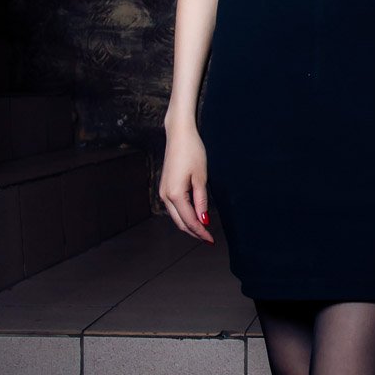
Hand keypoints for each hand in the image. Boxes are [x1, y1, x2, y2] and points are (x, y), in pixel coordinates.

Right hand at [159, 121, 214, 241]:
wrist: (179, 135)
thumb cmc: (192, 152)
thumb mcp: (201, 178)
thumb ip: (201, 201)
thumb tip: (203, 220)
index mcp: (175, 194)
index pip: (189, 221)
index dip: (201, 232)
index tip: (211, 240)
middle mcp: (165, 195)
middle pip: (180, 222)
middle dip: (194, 232)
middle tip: (208, 239)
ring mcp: (163, 191)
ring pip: (176, 216)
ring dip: (189, 224)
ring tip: (203, 230)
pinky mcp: (165, 187)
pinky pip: (174, 207)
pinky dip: (184, 215)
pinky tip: (194, 216)